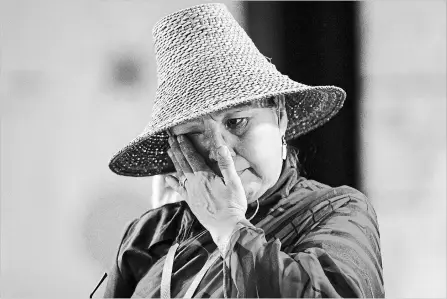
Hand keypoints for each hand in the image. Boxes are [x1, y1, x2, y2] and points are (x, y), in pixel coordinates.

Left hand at [165, 134, 247, 250]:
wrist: (226, 228)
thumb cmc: (233, 205)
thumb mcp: (233, 182)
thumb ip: (225, 164)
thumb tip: (221, 146)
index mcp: (204, 176)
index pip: (192, 156)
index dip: (185, 145)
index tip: (179, 135)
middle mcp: (194, 183)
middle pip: (183, 163)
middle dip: (176, 149)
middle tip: (169, 139)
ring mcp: (191, 193)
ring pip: (179, 173)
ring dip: (174, 161)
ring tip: (169, 151)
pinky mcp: (191, 202)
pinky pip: (179, 189)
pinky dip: (173, 182)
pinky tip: (168, 177)